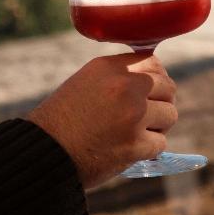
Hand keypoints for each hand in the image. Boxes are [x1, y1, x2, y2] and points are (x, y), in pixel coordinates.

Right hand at [27, 53, 176, 188]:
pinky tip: (131, 149)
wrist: (44, 152)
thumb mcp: (86, 82)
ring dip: (157, 126)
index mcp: (111, 68)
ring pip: (170, 115)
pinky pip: (160, 143)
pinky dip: (149, 149)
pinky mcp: (135, 145)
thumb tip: (151, 78)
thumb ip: (117, 76)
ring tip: (137, 132)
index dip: (156, 77)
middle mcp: (125, 86)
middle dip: (162, 101)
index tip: (151, 90)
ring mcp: (133, 115)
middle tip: (148, 115)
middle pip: (168, 87)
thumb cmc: (62, 119)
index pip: (153, 62)